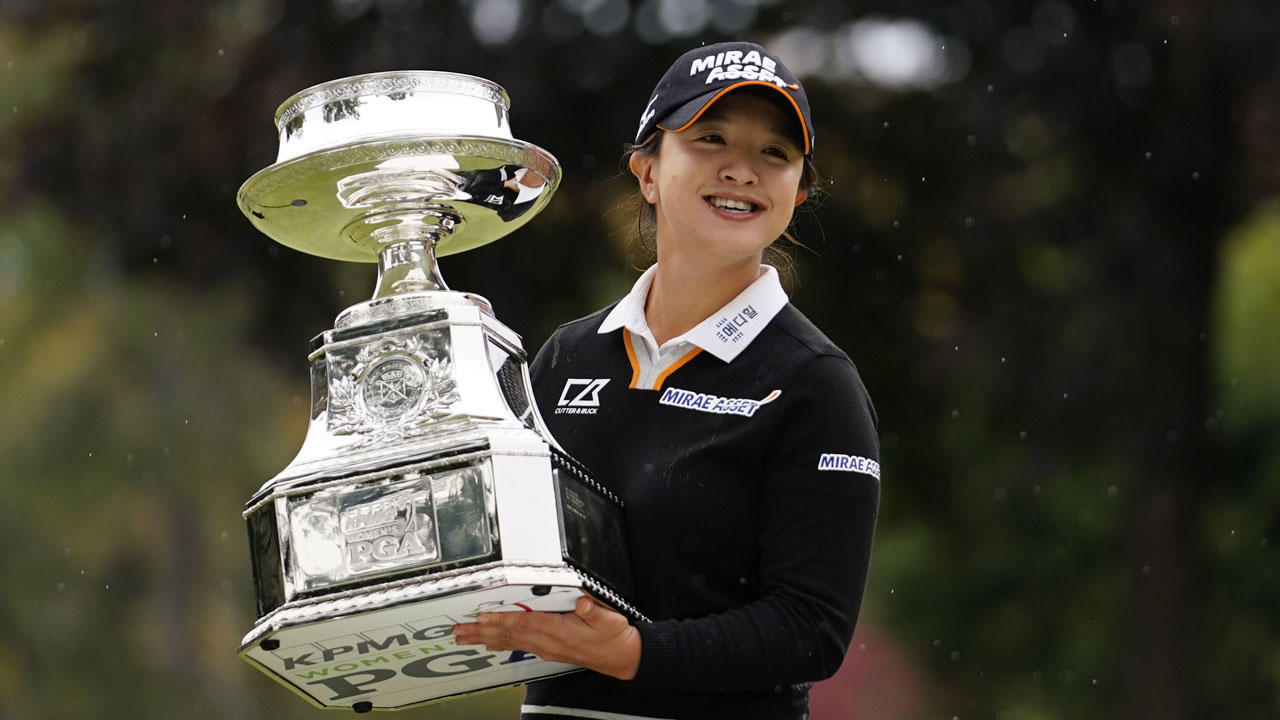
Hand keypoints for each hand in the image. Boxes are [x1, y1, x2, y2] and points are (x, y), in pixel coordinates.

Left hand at [452, 595, 640, 680]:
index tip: (482, 617)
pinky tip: (489, 642)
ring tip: (466, 637)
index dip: (502, 620)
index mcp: (560, 631)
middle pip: (509, 635)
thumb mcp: (608, 619)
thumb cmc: (613, 636)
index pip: (524, 623)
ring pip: (510, 642)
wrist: (620, 657)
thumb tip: (581, 600)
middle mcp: (549, 642)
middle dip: (482, 632)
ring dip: (485, 638)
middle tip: (459, 631)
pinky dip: (500, 643)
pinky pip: (518, 646)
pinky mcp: (548, 650)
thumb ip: (593, 610)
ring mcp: (547, 648)